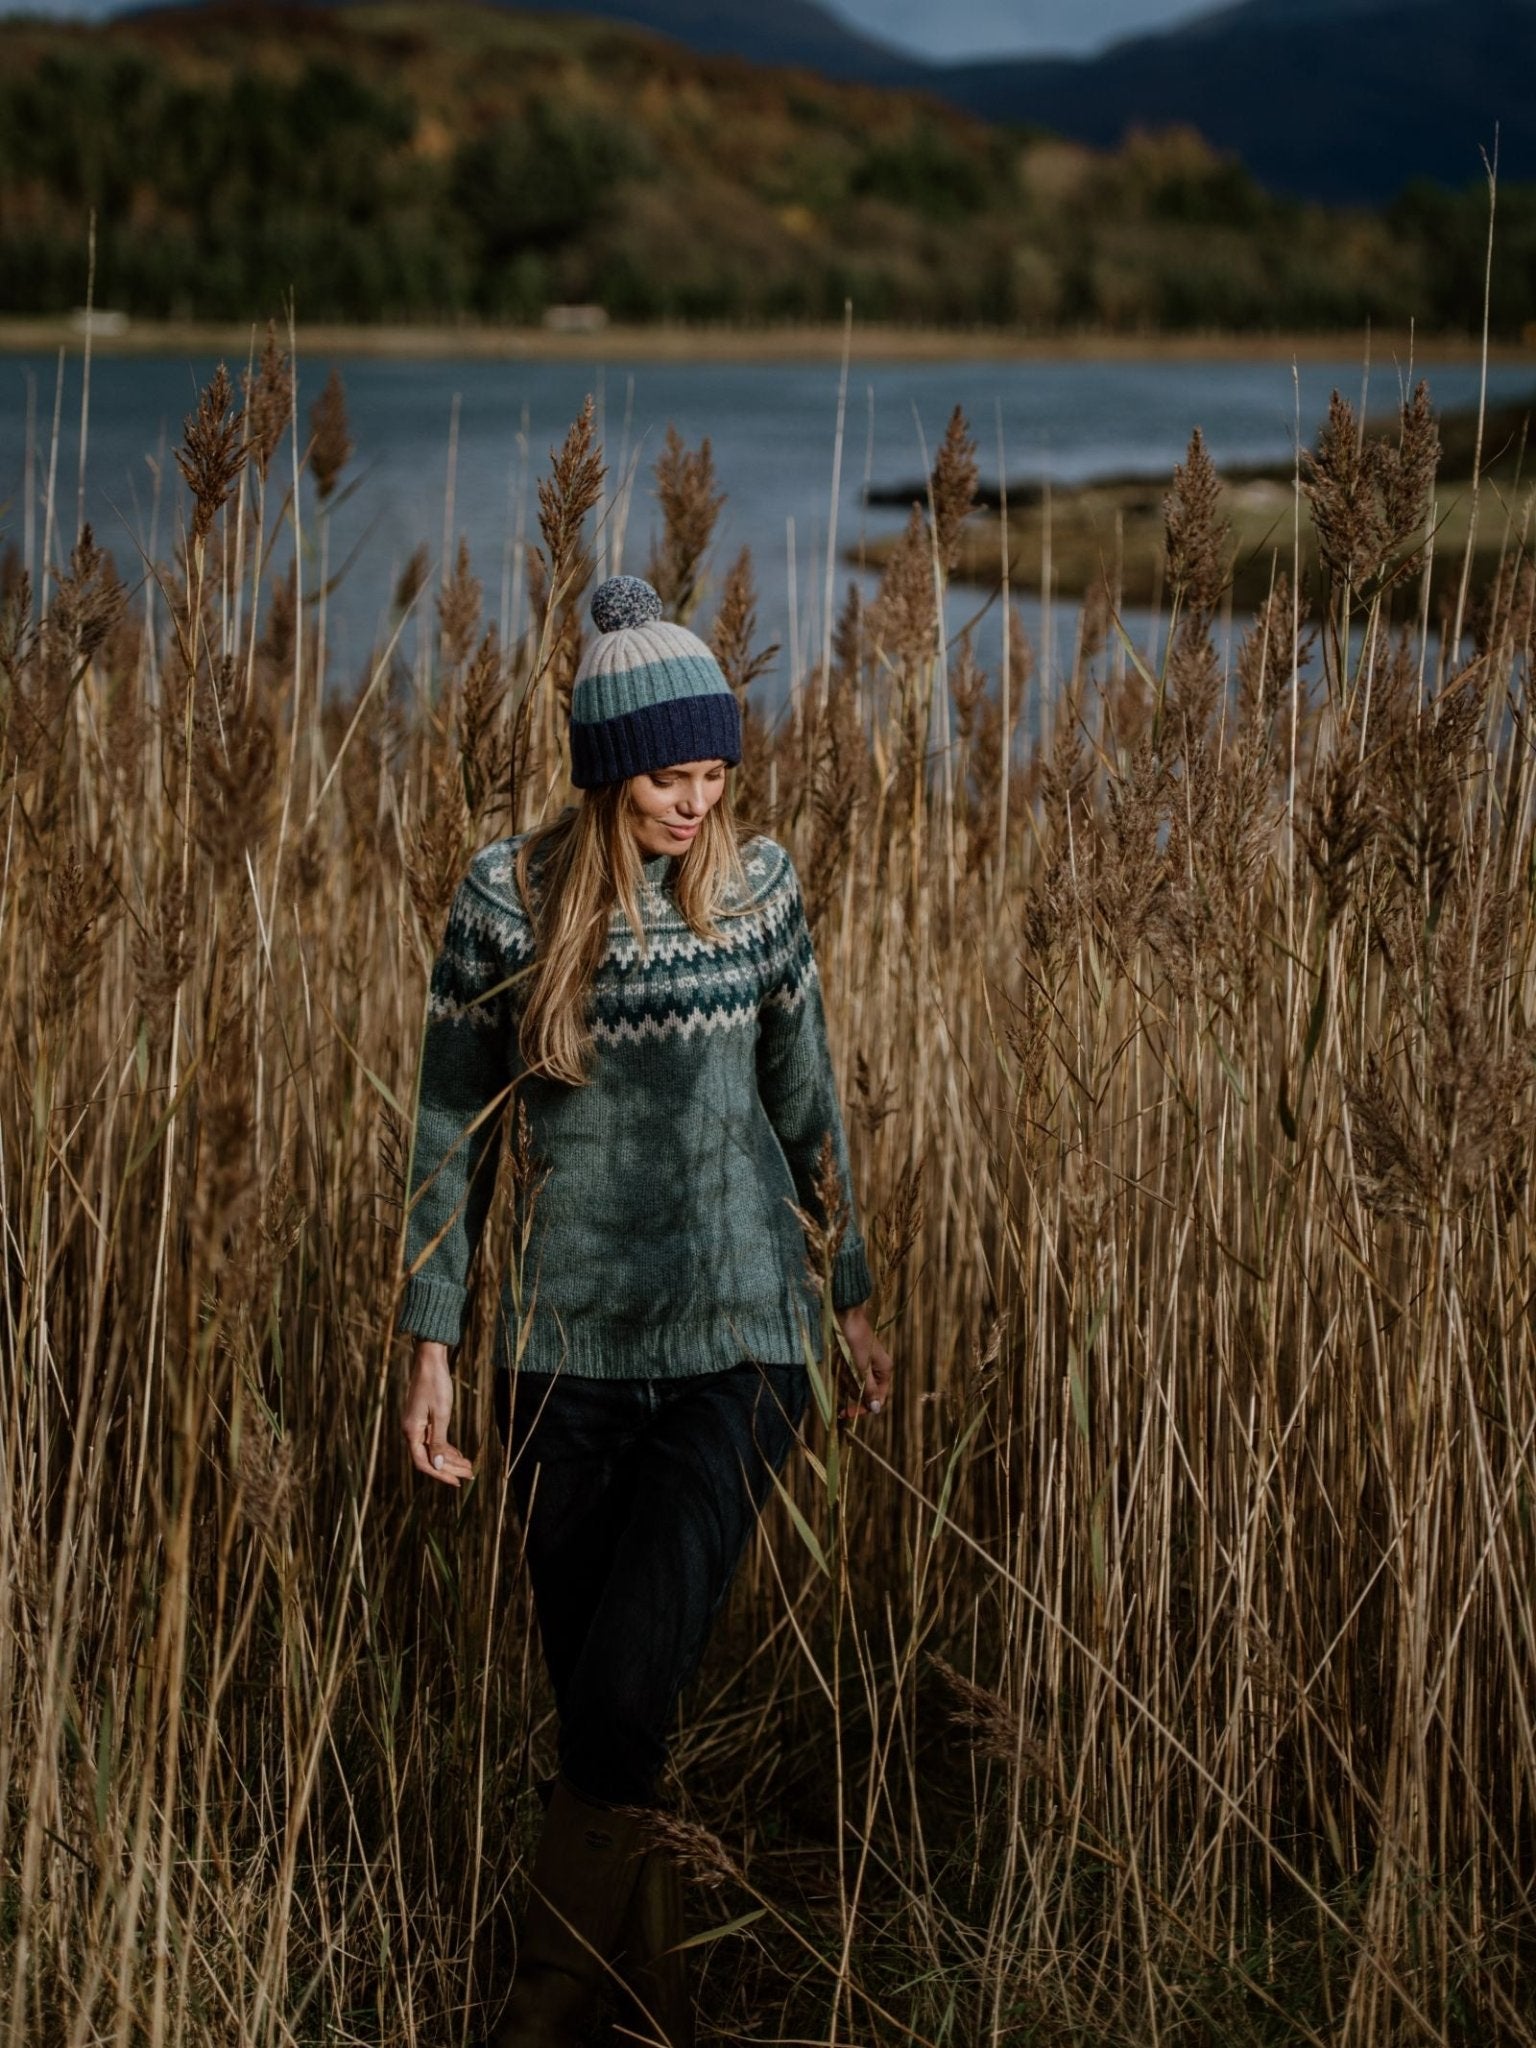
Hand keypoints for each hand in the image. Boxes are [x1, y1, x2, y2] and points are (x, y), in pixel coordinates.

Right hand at [401, 1339, 474, 1487]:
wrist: (429, 1360)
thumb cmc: (435, 1384)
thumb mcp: (441, 1414)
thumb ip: (438, 1441)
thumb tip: (436, 1465)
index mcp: (411, 1431)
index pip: (423, 1463)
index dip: (440, 1474)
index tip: (457, 1482)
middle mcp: (411, 1431)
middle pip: (429, 1458)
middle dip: (450, 1468)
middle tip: (470, 1475)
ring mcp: (416, 1425)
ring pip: (432, 1450)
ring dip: (450, 1459)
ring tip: (469, 1467)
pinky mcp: (422, 1419)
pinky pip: (433, 1440)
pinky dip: (446, 1448)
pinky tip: (459, 1454)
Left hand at [835, 1303, 892, 1423]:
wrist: (845, 1315)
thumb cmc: (856, 1339)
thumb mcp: (861, 1367)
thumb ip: (868, 1388)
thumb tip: (876, 1409)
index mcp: (884, 1370)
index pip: (878, 1398)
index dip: (864, 1408)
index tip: (848, 1414)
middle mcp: (876, 1369)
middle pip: (866, 1393)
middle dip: (852, 1398)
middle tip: (839, 1410)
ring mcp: (864, 1364)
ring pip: (855, 1384)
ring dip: (845, 1384)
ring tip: (840, 1369)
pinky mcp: (852, 1359)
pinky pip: (848, 1374)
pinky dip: (842, 1375)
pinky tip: (838, 1365)